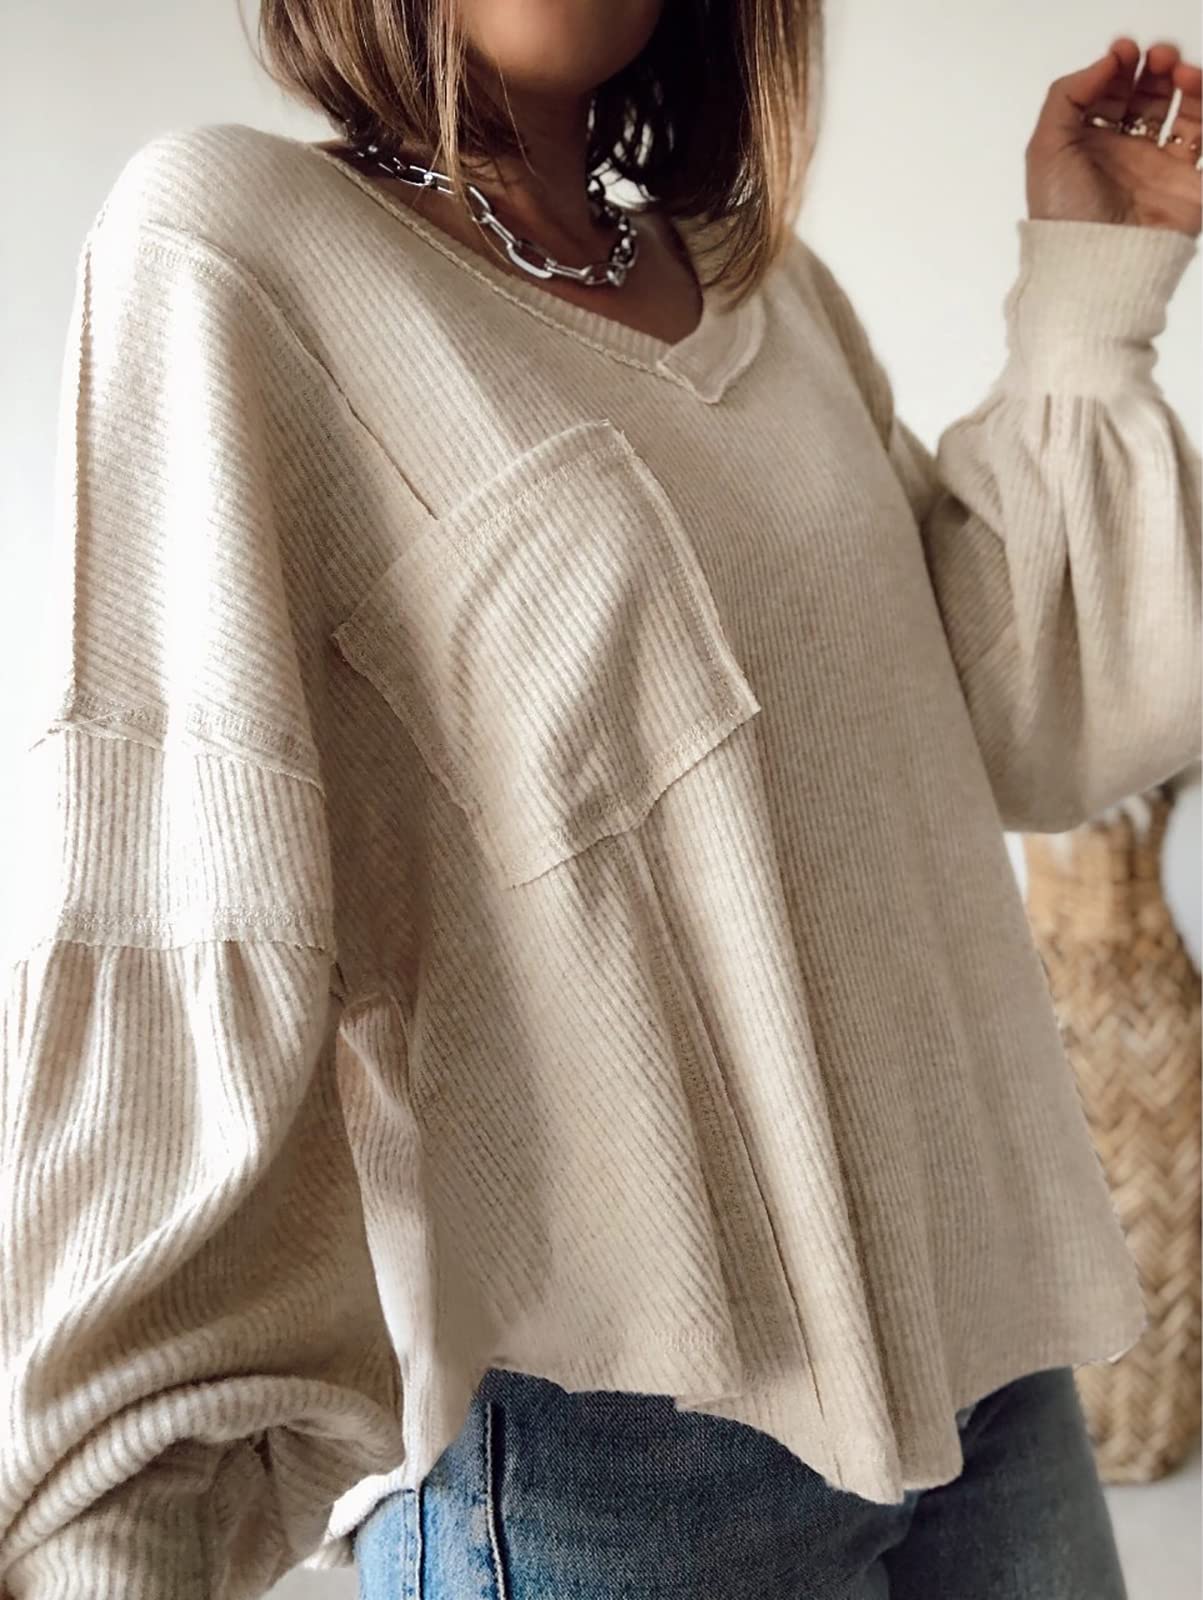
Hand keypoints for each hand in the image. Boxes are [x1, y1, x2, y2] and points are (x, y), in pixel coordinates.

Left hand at [1026, 38, 1201, 235]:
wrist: (1097, 265)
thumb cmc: (1064, 215)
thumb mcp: (1045, 148)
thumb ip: (1067, 95)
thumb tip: (1106, 61)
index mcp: (1087, 149)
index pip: (1109, 95)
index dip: (1117, 67)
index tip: (1123, 51)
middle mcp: (1123, 156)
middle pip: (1147, 98)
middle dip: (1153, 68)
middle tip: (1154, 56)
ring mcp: (1158, 170)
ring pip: (1180, 112)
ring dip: (1181, 80)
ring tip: (1176, 69)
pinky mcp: (1188, 185)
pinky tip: (1192, 86)